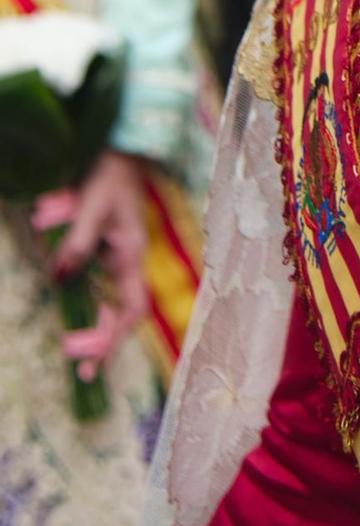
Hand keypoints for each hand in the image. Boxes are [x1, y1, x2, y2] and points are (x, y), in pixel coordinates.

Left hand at [32, 150, 149, 378]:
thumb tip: (60, 277)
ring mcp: (121, 260)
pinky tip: (77, 315)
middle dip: (105, 343)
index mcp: (132, 256)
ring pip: (114, 304)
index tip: (94, 361)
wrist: (123, 156)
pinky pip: (104, 289)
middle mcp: (130, 263)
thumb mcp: (91, 209)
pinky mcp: (111, 253)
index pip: (133, 308)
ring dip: (99, 329)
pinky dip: (93, 308)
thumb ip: (78, 244)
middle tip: (81, 370)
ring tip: (76, 352)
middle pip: (124, 313)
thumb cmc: (110, 180)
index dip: (116, 337)